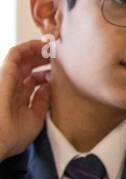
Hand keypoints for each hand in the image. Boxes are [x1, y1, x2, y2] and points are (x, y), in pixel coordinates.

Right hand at [0, 40, 52, 160]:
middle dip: (46, 58)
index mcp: (19, 98)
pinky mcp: (5, 74)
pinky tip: (42, 43)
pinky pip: (14, 54)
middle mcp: (13, 87)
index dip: (49, 72)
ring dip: (39, 49)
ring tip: (55, 45)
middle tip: (62, 54)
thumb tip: (48, 86)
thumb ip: (41, 101)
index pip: (35, 79)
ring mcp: (8, 79)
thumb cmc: (13, 135)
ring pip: (23, 57)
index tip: (66, 69)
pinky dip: (28, 46)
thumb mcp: (35, 117)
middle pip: (30, 66)